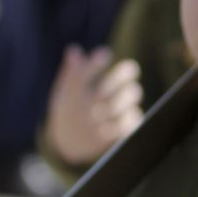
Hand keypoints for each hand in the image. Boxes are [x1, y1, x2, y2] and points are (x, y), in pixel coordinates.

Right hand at [44, 46, 143, 165]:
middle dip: (121, 76)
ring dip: (129, 96)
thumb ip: (71, 73)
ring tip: (134, 91)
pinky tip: (133, 113)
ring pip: (118, 108)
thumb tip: (74, 49)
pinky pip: (124, 127)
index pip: (80, 77)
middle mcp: (80, 112)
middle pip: (105, 91)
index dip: (94, 63)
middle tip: (132, 68)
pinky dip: (132, 118)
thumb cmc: (69, 112)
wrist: (66, 147)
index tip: (106, 53)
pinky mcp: (104, 141)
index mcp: (69, 98)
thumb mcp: (64, 93)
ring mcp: (92, 127)